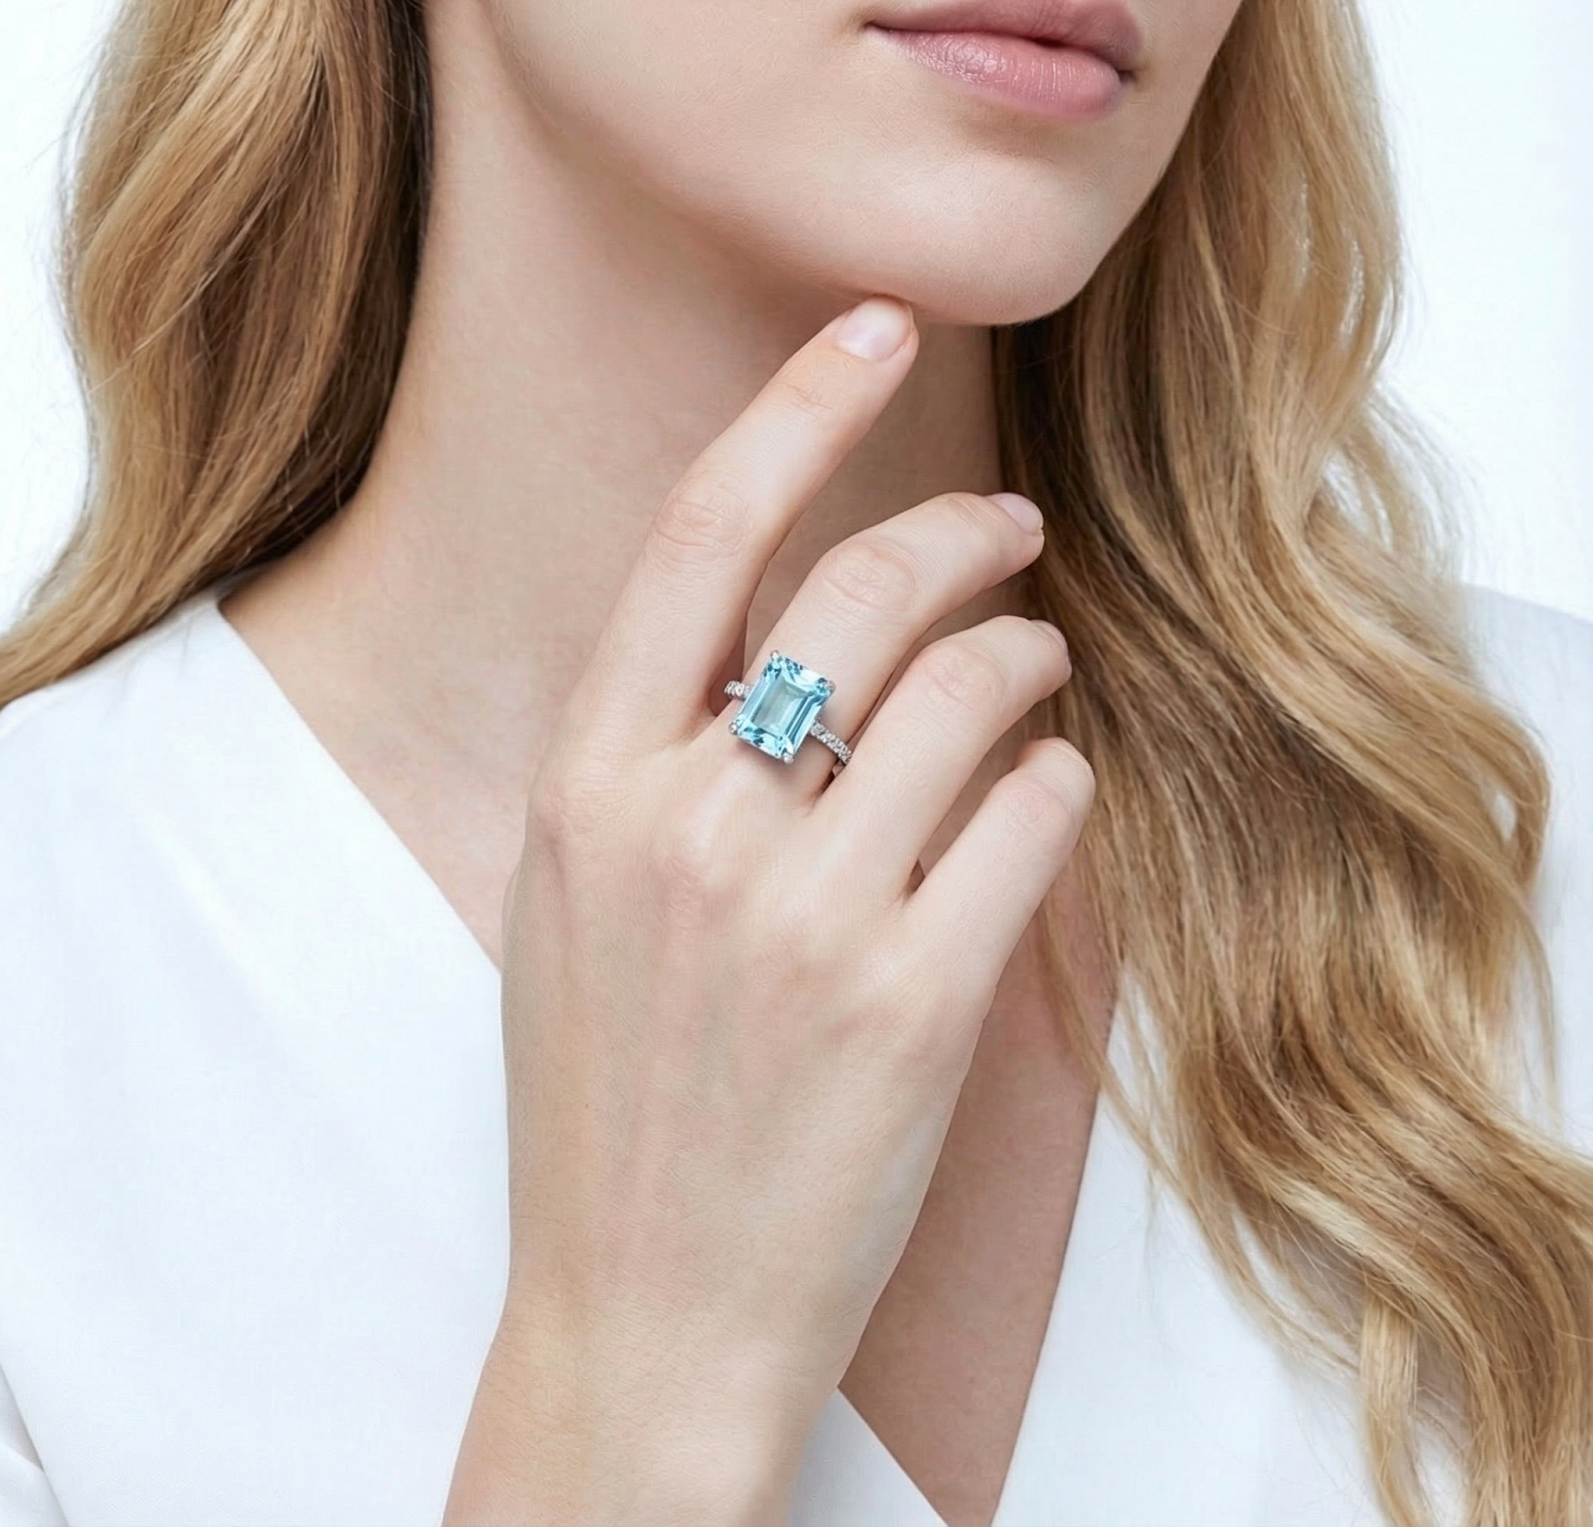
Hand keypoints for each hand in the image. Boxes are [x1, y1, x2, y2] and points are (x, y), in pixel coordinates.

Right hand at [452, 297, 1093, 1523]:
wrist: (645, 1305)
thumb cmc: (608, 1097)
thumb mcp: (574, 896)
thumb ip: (651, 754)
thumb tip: (782, 622)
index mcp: (587, 784)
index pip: (703, 534)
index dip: (798, 406)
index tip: (873, 328)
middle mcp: (691, 827)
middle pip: (865, 591)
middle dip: (964, 531)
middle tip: (1010, 527)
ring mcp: (805, 916)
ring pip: (975, 692)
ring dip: (1029, 652)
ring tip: (1039, 665)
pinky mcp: (914, 1000)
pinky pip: (1037, 814)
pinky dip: (1059, 780)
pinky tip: (1044, 796)